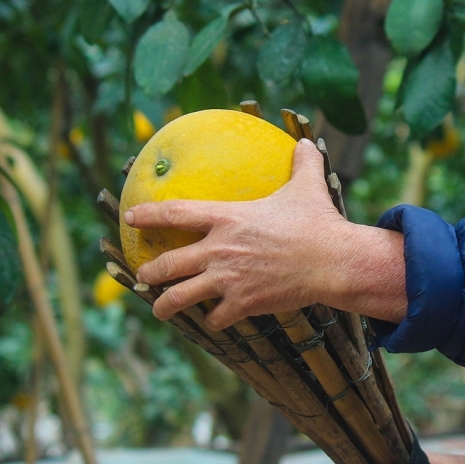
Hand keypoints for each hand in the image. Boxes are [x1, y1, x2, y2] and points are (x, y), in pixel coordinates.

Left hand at [125, 138, 406, 327]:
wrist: (333, 262)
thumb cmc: (318, 222)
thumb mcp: (307, 187)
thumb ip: (302, 164)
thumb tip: (304, 142)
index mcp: (227, 217)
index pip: (174, 213)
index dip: (148, 215)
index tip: (131, 217)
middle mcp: (219, 249)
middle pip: (167, 264)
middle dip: (150, 271)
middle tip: (143, 273)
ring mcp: (228, 280)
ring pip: (180, 298)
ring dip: (165, 305)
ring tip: (160, 310)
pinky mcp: (242, 304)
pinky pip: (215, 318)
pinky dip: (212, 320)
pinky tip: (213, 321)